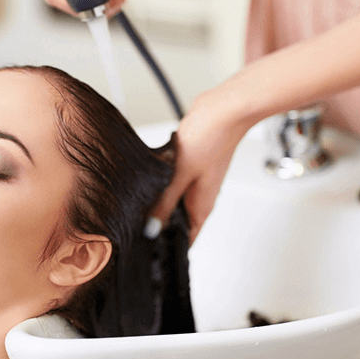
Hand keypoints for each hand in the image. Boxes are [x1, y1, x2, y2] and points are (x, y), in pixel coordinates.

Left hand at [146, 91, 250, 244]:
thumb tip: (152, 228)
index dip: (169, 245)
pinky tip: (149, 181)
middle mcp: (203, 197)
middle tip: (135, 226)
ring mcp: (198, 182)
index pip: (188, 238)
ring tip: (137, 204)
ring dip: (160, 203)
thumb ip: (165, 202)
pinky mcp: (193, 166)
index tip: (149, 248)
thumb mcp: (179, 175)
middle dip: (159, 224)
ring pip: (176, 201)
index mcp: (202, 206)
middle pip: (180, 221)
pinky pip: (176, 183)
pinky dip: (164, 186)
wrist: (224, 110)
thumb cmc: (209, 139)